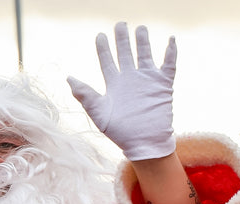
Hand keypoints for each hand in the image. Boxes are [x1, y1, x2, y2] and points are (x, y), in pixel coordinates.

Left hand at [67, 22, 175, 160]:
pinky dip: (171, 52)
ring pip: (145, 54)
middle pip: (125, 53)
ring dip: (143, 41)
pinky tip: (170, 39)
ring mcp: (147, 81)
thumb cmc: (120, 133)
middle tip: (120, 24)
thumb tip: (69, 78)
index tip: (100, 35)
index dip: (103, 48)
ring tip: (141, 28)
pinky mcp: (163, 85)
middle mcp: (130, 80)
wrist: (144, 144)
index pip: (107, 61)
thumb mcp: (99, 113)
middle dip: (122, 39)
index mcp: (114, 85)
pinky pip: (169, 65)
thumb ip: (86, 95)